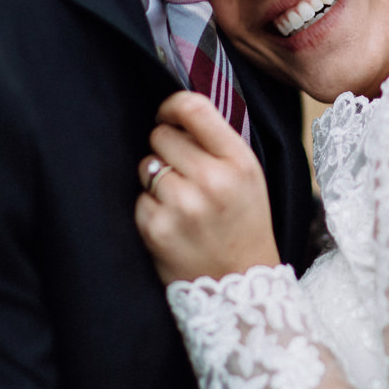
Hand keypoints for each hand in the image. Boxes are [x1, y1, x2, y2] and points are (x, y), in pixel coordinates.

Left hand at [133, 91, 278, 284]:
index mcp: (240, 162)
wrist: (239, 283)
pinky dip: (150, 208)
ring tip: (181, 200)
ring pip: (146, 165)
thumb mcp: (250, 176)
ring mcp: (183, 206)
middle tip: (183, 172)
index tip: (167, 115)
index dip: (171, 105)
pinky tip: (173, 222)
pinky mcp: (157, 228)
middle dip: (166, 148)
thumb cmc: (243, 223)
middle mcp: (212, 180)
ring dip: (155, 179)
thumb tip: (176, 111)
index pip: (194, 108)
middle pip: (161, 135)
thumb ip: (219, 143)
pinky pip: (138, 198)